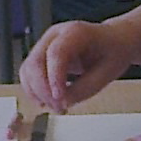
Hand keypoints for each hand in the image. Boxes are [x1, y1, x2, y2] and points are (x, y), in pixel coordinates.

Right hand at [21, 20, 138, 110]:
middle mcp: (55, 35)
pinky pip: (28, 74)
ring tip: (56, 107)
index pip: (56, 53)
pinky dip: (34, 90)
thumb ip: (84, 88)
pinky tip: (47, 101)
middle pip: (35, 62)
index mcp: (76, 32)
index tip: (60, 99)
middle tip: (59, 108)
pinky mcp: (41, 55)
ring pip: (27, 69)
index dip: (54, 78)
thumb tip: (63, 102)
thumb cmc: (113, 52)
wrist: (113, 41)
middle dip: (43, 90)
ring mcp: (45, 44)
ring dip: (37, 92)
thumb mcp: (107, 73)